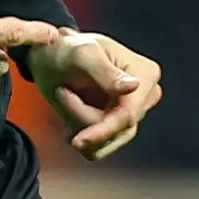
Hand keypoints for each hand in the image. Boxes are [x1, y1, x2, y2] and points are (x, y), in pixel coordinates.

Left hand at [25, 29, 163, 159]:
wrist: (52, 57)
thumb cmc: (67, 49)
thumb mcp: (83, 55)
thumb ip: (105, 72)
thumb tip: (134, 87)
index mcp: (146, 75)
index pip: (128, 115)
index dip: (102, 130)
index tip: (75, 140)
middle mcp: (146, 96)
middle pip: (116, 130)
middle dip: (81, 117)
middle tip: (61, 91)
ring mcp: (133, 113)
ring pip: (105, 143)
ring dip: (77, 126)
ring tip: (64, 97)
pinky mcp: (118, 128)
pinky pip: (98, 149)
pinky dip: (78, 135)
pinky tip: (68, 114)